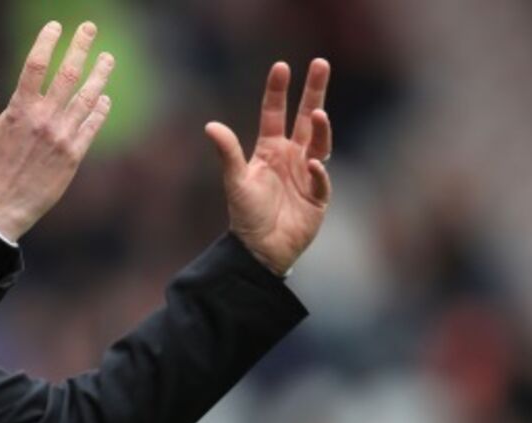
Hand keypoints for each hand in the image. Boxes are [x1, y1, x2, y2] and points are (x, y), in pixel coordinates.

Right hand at [0, 21, 113, 240]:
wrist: (4, 206)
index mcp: (19, 110)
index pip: (36, 65)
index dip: (47, 42)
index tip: (56, 25)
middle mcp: (43, 120)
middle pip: (68, 74)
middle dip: (80, 47)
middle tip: (90, 28)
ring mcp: (62, 137)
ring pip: (87, 97)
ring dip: (100, 75)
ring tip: (107, 58)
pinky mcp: (74, 155)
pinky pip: (92, 125)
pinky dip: (100, 109)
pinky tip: (104, 98)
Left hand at [205, 59, 333, 275]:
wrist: (260, 250)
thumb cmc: (246, 215)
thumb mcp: (236, 181)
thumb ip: (228, 153)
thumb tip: (210, 126)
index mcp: (270, 150)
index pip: (275, 114)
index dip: (278, 91)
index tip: (281, 66)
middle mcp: (291, 157)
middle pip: (305, 118)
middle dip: (314, 91)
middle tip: (321, 63)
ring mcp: (307, 175)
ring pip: (319, 143)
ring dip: (321, 128)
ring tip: (318, 114)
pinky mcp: (318, 196)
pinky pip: (321, 179)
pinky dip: (318, 171)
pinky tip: (312, 165)